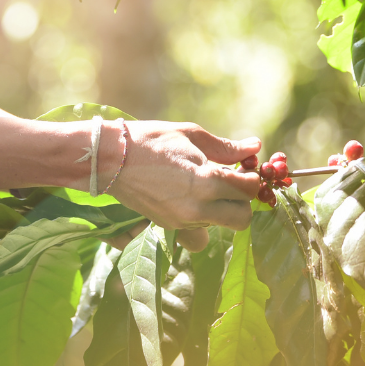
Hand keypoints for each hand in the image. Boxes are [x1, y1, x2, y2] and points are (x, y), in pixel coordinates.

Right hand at [107, 122, 260, 251]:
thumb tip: (254, 146)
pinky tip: (188, 197)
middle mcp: (198, 207)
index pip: (248, 189)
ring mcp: (182, 220)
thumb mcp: (190, 135)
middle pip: (242, 218)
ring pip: (220, 225)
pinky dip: (201, 216)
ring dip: (221, 209)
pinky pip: (198, 229)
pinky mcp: (169, 226)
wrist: (110, 159)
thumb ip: (225, 146)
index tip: (242, 169)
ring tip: (205, 188)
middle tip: (229, 183)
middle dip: (241, 201)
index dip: (251, 177)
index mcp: (207, 180)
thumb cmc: (150, 141)